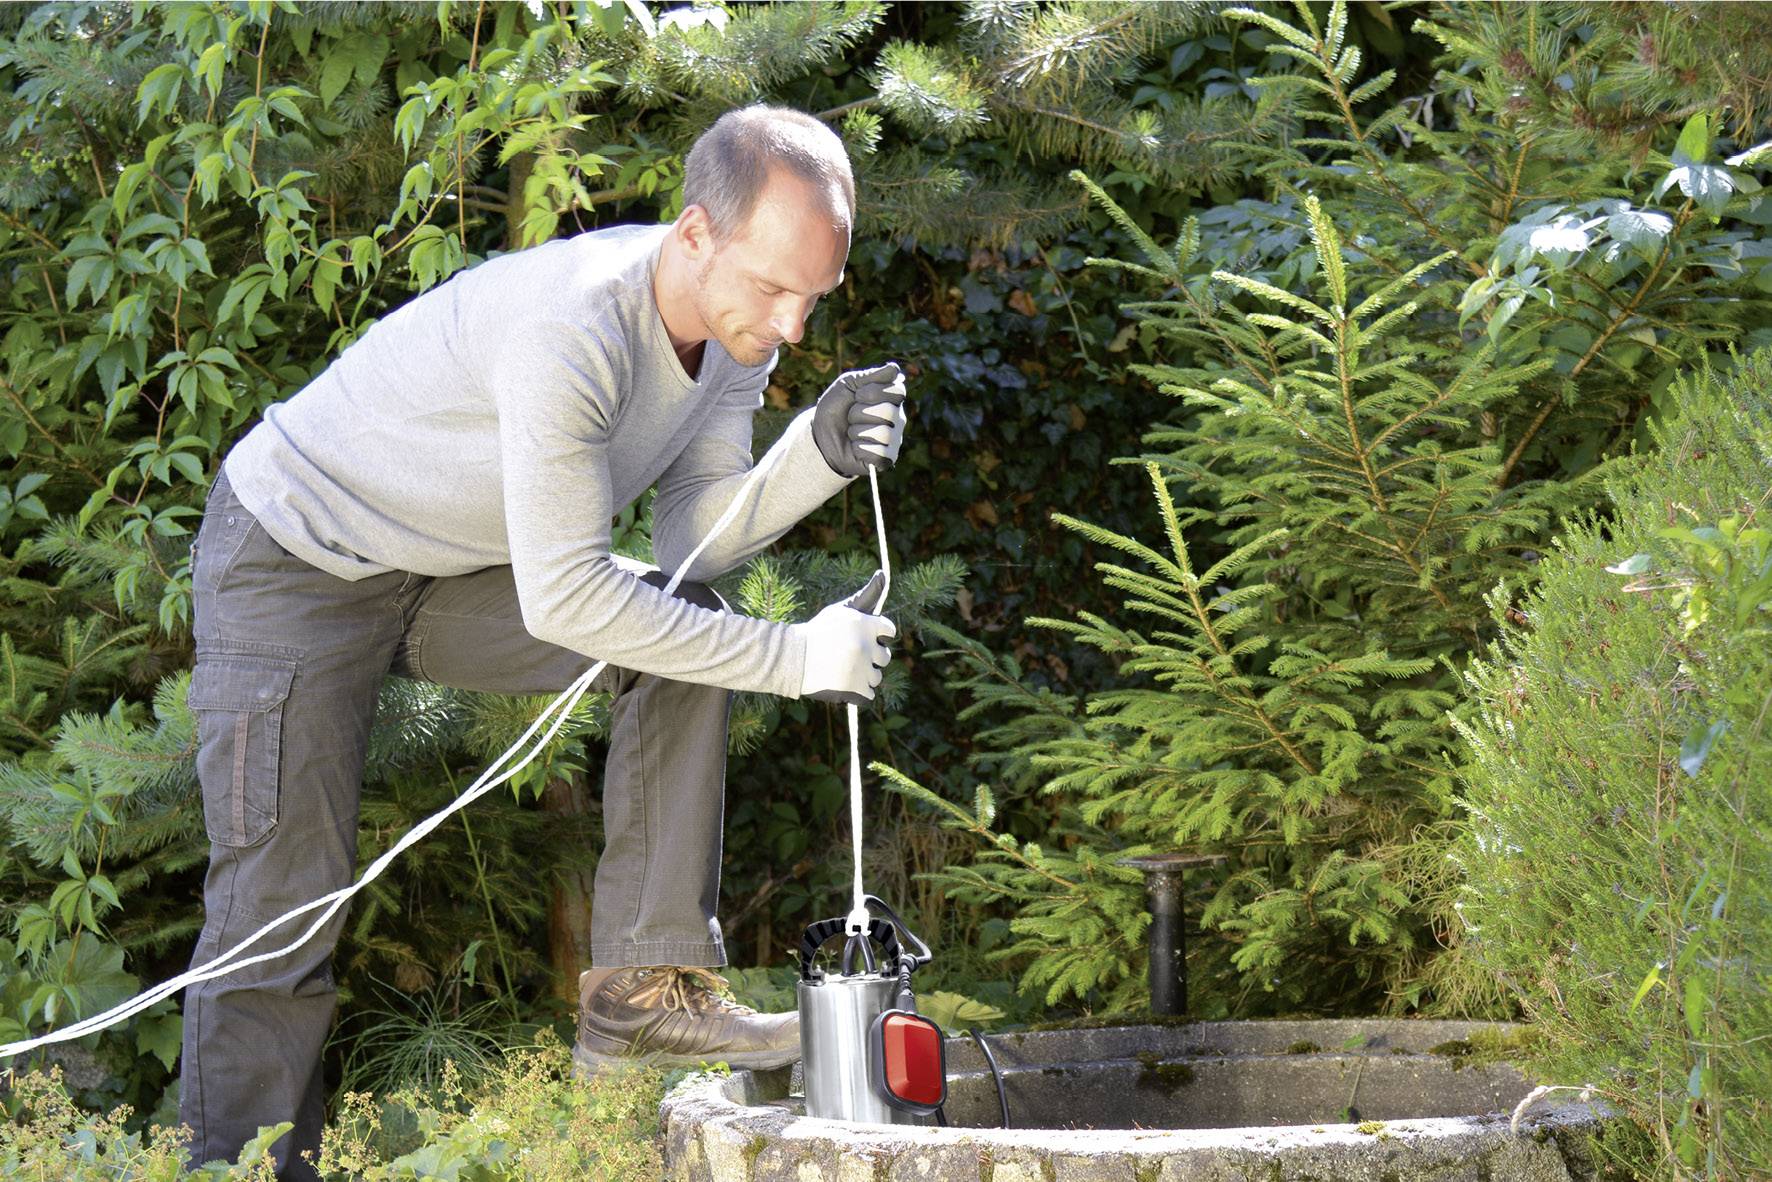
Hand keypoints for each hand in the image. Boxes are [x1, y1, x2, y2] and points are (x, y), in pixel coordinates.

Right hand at [792, 571, 894, 704]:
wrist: (793, 658)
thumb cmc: (818, 631)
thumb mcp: (842, 611)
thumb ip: (866, 595)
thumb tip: (882, 574)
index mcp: (866, 625)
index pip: (889, 631)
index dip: (877, 635)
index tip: (860, 638)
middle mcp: (867, 647)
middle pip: (884, 657)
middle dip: (870, 657)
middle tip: (847, 655)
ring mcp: (862, 670)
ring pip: (876, 677)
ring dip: (863, 675)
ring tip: (842, 669)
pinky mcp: (855, 689)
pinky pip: (869, 694)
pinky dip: (858, 692)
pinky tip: (842, 682)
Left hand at [811, 362, 907, 478]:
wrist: (820, 436)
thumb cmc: (835, 408)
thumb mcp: (847, 385)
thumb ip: (870, 376)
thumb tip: (895, 368)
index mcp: (891, 399)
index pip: (898, 391)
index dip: (874, 392)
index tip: (857, 395)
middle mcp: (897, 419)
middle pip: (889, 412)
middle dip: (860, 413)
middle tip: (850, 416)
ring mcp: (893, 440)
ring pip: (884, 433)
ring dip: (858, 431)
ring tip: (851, 432)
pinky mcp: (886, 459)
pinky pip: (880, 454)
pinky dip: (860, 449)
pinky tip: (855, 448)